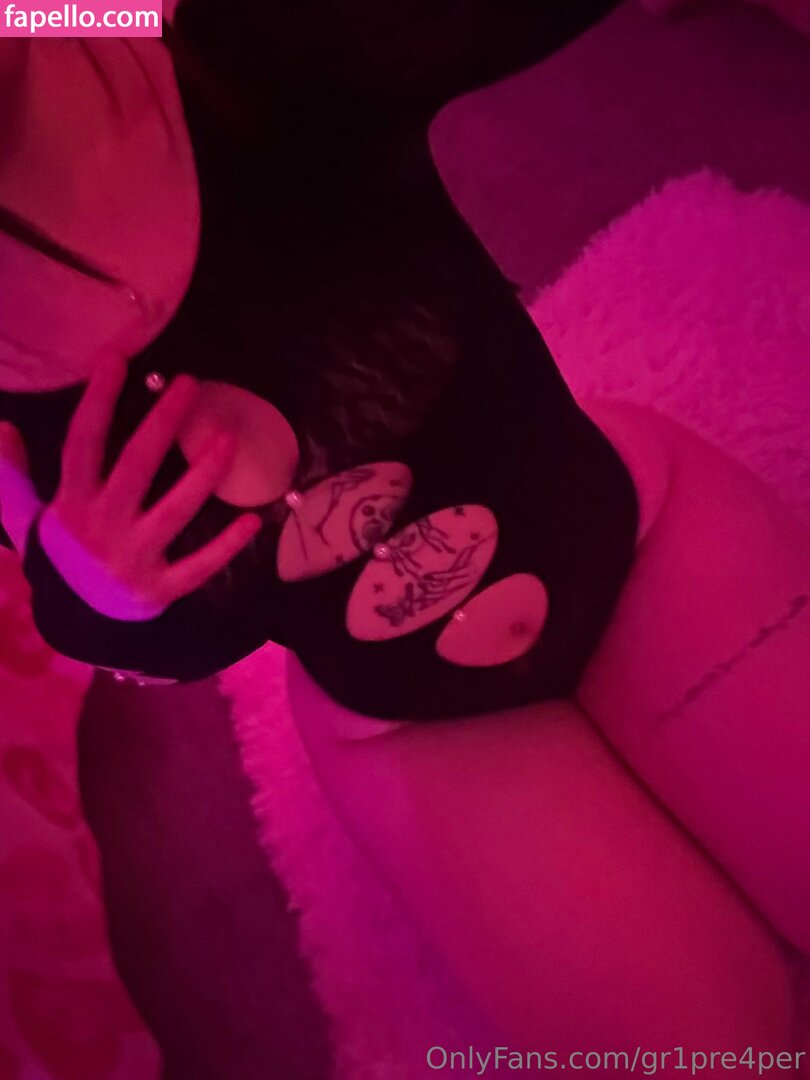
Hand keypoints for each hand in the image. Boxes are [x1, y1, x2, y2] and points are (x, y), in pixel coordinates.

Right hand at [0, 358, 261, 619]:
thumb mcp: (27, 518)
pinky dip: (227, 546)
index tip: (117, 359)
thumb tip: (3, 428)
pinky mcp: (160, 589)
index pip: (82, 444)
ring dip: (202, 474)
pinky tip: (253, 519)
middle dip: (162, 423)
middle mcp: (102, 526)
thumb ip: (12, 476)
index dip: (97, 401)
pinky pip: (199, 567)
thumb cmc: (63, 559)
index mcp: (72, 503)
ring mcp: (133, 559)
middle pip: (135, 467)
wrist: (75, 623)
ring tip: (228, 437)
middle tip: (190, 384)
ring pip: (173, 511)